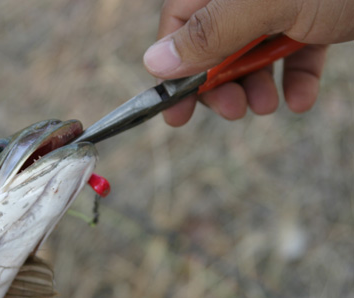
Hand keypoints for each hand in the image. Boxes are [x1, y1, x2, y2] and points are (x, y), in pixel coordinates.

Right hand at [143, 0, 353, 125]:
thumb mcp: (267, 3)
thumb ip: (210, 32)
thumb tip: (154, 63)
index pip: (180, 22)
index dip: (174, 68)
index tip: (175, 111)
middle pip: (215, 40)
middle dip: (220, 83)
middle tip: (230, 112)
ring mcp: (285, 0)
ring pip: (254, 48)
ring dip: (256, 85)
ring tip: (267, 108)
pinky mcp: (318, 13)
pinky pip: (296, 47)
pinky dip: (297, 76)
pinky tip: (302, 99)